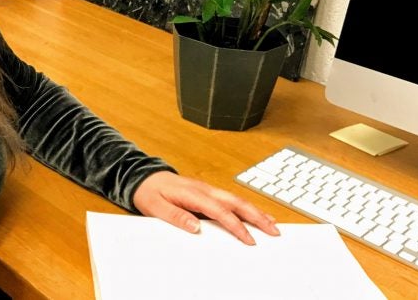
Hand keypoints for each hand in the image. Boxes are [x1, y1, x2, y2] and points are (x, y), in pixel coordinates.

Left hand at [131, 171, 279, 244]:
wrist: (143, 177)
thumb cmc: (150, 192)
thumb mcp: (156, 207)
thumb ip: (176, 217)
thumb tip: (196, 227)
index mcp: (194, 194)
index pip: (221, 212)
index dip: (237, 226)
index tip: (249, 240)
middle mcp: (205, 190)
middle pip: (237, 202)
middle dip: (257, 216)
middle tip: (274, 230)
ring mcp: (207, 190)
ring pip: (236, 200)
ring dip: (255, 211)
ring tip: (272, 223)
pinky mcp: (207, 192)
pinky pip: (230, 200)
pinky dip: (245, 207)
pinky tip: (253, 213)